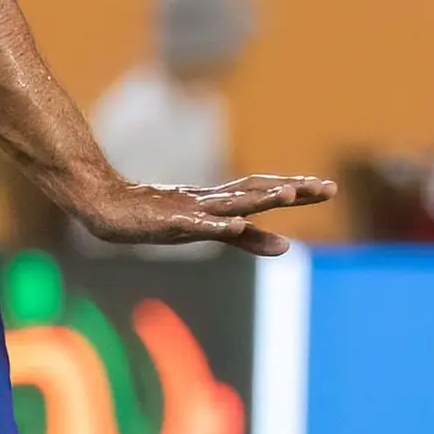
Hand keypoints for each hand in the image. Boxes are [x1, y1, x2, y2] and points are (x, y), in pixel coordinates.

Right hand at [63, 171, 336, 256]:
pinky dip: (218, 223)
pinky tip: (237, 224)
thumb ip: (247, 238)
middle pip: (258, 190)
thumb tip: (286, 246)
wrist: (105, 207)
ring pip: (233, 201)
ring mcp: (191, 209)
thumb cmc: (153, 218)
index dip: (297, 189)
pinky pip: (198, 223)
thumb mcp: (208, 230)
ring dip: (261, 197)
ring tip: (289, 194)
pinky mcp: (170, 221)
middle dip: (293, 190)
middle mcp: (211, 199)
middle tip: (328, 187)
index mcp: (221, 200)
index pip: (265, 191)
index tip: (327, 187)